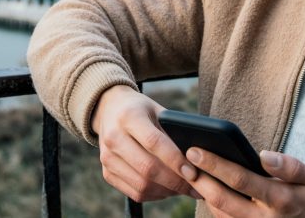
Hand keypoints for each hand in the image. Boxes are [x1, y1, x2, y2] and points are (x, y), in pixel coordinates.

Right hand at [91, 85, 201, 201]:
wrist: (109, 110)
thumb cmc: (141, 110)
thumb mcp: (157, 110)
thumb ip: (173, 130)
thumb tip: (197, 158)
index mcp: (129, 116)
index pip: (154, 143)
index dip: (175, 160)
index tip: (193, 173)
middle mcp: (114, 137)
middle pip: (147, 168)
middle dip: (175, 181)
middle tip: (196, 186)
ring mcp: (107, 158)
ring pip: (141, 184)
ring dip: (167, 191)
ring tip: (184, 188)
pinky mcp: (106, 173)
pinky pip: (134, 192)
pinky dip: (155, 195)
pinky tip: (168, 189)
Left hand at [186, 148, 304, 217]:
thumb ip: (292, 166)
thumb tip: (265, 155)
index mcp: (281, 199)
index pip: (240, 180)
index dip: (214, 164)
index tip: (195, 150)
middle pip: (222, 200)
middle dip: (200, 179)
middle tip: (184, 160)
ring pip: (220, 214)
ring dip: (203, 193)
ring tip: (191, 171)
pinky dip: (213, 205)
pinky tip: (207, 188)